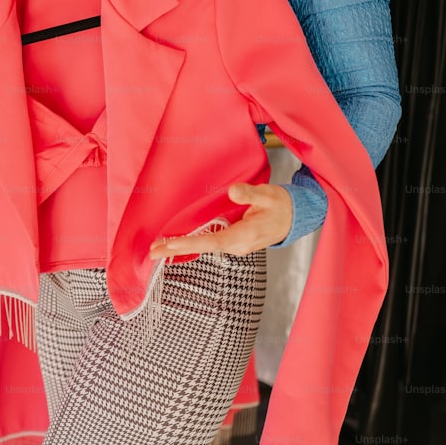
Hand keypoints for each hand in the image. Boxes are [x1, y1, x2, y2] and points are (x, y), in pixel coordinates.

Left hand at [148, 183, 292, 258]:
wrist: (293, 218)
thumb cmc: (280, 205)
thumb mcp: (268, 195)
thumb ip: (249, 194)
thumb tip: (233, 192)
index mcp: (245, 235)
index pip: (213, 241)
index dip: (191, 242)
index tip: (171, 243)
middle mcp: (237, 245)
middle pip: (203, 248)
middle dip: (177, 250)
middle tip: (151, 252)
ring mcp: (235, 246)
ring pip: (204, 248)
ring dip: (181, 248)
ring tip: (156, 249)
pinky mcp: (233, 243)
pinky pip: (208, 244)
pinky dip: (191, 244)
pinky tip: (175, 244)